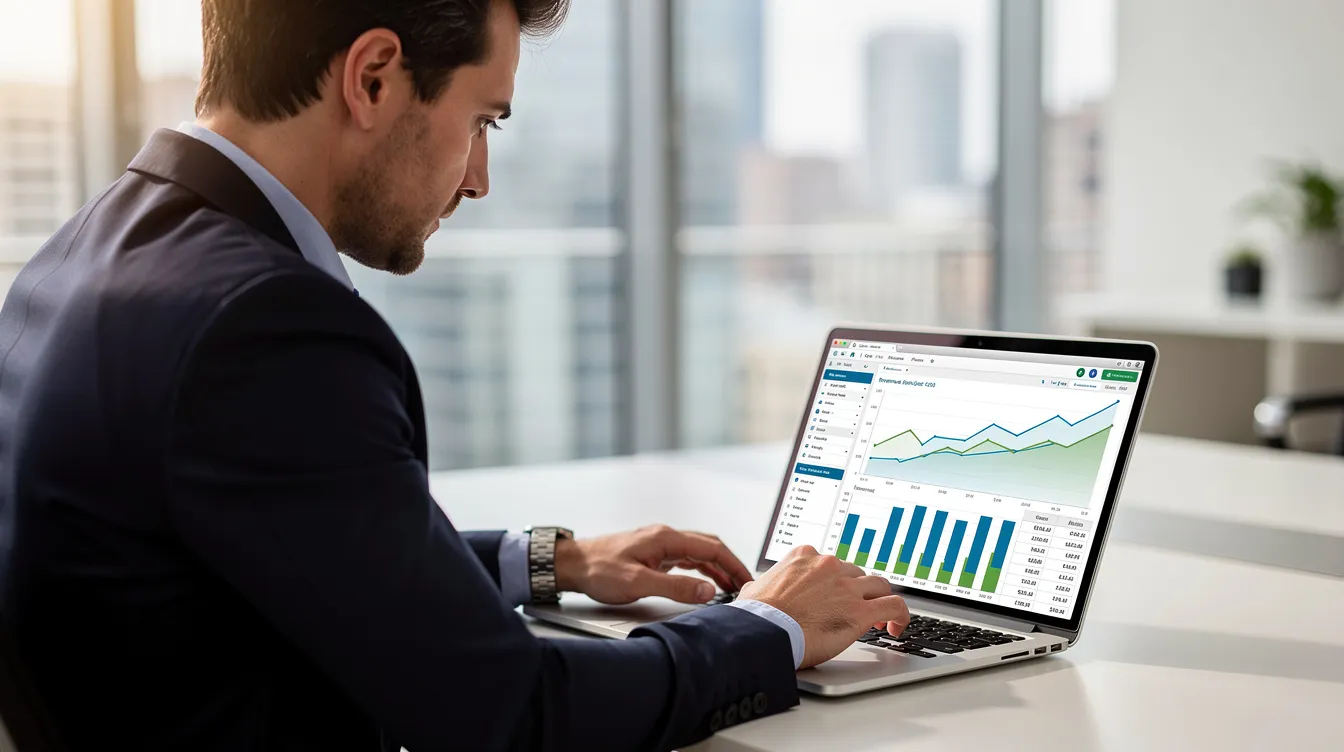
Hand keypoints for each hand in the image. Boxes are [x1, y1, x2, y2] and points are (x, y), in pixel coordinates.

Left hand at [554, 524, 753, 605]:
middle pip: (708, 546)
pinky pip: (685, 558)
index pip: (711, 548)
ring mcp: (659, 544)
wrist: (573, 565)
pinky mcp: (653, 554)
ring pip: (698, 552)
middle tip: (745, 584)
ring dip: (716, 568)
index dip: (733, 564)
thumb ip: (675, 587)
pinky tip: (704, 581)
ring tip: (731, 586)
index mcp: (666, 538)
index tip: (746, 579)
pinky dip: (700, 569)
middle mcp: (665, 537)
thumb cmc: (598, 569)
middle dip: (729, 565)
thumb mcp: (639, 582)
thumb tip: (707, 590)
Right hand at [737, 545, 909, 668]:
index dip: (837, 581)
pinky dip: (900, 615)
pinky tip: (896, 627)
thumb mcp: (755, 589)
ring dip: (879, 600)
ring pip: (879, 585)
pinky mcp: (860, 610)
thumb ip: (765, 585)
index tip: (837, 594)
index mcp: (804, 556)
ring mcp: (847, 587)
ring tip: (878, 619)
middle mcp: (829, 566)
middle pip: (856, 574)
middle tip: (855, 608)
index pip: (832, 564)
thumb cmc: (756, 616)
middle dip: (857, 591)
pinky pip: (894, 606)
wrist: (763, 631)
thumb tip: (758, 591)